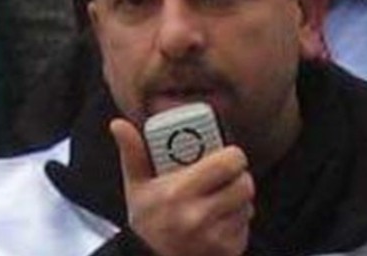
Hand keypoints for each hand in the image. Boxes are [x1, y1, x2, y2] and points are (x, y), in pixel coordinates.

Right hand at [110, 118, 254, 255]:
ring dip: (238, 199)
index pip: (228, 163)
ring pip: (247, 204)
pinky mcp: (227, 250)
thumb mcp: (136, 185)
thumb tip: (119, 124)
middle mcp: (197, 216)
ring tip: (217, 198)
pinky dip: (237, 221)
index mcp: (177, 192)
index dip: (231, 155)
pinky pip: (245, 225)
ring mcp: (214, 236)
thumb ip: (133, 152)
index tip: (222, 156)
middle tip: (224, 175)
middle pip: (244, 183)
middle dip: (237, 176)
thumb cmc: (147, 220)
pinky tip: (218, 220)